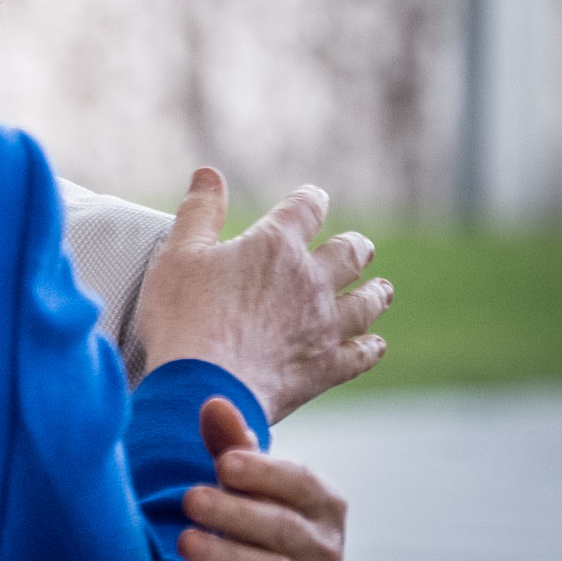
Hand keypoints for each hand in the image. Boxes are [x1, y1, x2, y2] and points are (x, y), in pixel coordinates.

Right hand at [129, 168, 390, 421]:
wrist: (204, 387)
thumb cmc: (184, 318)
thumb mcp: (178, 254)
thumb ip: (199, 212)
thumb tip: (208, 173)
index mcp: (275, 246)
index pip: (305, 208)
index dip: (310, 200)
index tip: (312, 198)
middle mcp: (310, 280)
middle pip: (349, 254)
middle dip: (356, 247)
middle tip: (361, 247)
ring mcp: (324, 326)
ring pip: (366, 303)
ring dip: (375, 293)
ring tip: (383, 289)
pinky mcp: (326, 367)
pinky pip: (361, 355)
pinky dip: (370, 348)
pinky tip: (375, 345)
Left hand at [177, 397, 352, 560]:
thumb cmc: (272, 529)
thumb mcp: (261, 491)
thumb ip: (235, 448)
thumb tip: (212, 402)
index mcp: (322, 504)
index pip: (300, 484)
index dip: (264, 472)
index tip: (224, 462)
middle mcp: (324, 548)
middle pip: (281, 528)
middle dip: (235, 512)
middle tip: (189, 498)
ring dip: (228, 558)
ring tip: (185, 543)